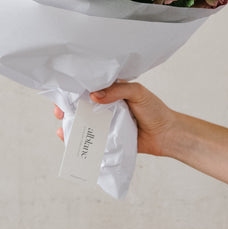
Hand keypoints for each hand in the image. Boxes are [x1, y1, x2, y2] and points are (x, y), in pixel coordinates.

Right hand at [54, 81, 175, 156]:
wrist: (167, 135)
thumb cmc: (155, 110)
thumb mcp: (138, 93)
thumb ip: (118, 90)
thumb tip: (93, 96)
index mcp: (112, 91)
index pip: (89, 87)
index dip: (75, 90)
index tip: (63, 94)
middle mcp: (107, 106)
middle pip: (82, 105)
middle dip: (67, 108)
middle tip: (60, 113)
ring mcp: (106, 123)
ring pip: (84, 122)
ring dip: (71, 124)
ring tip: (62, 128)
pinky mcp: (108, 139)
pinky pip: (91, 139)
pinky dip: (79, 140)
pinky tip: (70, 141)